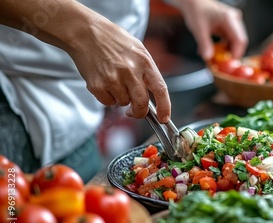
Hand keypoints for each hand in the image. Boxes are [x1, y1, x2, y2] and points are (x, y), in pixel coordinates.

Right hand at [0, 0, 171, 122]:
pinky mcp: (97, 85)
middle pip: (142, 103)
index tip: (164, 118)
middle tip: (135, 111)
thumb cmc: (112, 40)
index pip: (161, 90)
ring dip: (121, 99)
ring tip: (114, 82)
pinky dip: (107, 98)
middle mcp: (131, 71)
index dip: (165, 107)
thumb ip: (147, 71)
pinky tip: (104, 83)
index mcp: (145, 62)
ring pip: (123, 103)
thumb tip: (153, 95)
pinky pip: (107, 102)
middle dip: (139, 112)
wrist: (85, 32)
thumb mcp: (138, 50)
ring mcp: (113, 78)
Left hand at [175, 0, 247, 60]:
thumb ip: (204, 44)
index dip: (237, 53)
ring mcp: (234, 23)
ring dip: (228, 52)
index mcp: (229, 18)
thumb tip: (208, 58)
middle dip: (232, 54)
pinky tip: (216, 51)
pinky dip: (225, 48)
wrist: (194, 4)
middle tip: (223, 64)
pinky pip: (231, 40)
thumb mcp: (198, 29)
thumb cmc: (196, 11)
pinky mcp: (230, 27)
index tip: (230, 64)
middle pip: (240, 42)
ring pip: (236, 42)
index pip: (240, 39)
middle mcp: (234, 20)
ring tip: (217, 58)